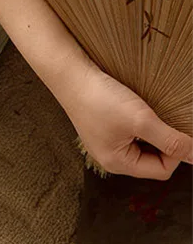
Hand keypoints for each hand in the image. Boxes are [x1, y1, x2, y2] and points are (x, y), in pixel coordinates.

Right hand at [54, 57, 192, 179]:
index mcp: (117, 163)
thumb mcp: (141, 120)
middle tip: (159, 119)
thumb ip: (171, 140)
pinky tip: (131, 106)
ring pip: (140, 143)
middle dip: (161, 140)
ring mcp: (103, 140)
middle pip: (151, 159)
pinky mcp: (100, 125)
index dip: (174, 152)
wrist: (69, 73)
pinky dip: (136, 122)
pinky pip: (128, 132)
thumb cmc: (98, 98)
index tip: (173, 129)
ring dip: (149, 130)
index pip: (161, 170)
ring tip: (144, 111)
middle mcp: (109, 156)